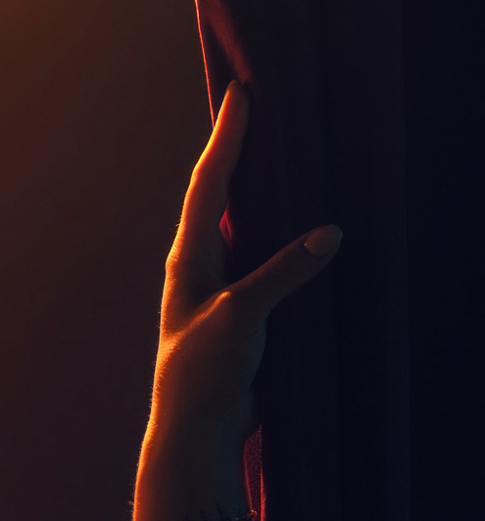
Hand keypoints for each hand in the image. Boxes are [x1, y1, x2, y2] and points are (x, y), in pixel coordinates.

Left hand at [151, 82, 342, 442]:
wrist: (200, 425)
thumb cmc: (204, 371)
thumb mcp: (244, 316)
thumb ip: (283, 273)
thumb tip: (331, 233)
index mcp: (190, 257)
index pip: (210, 185)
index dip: (227, 139)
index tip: (240, 95)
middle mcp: (203, 263)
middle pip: (224, 195)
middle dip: (242, 152)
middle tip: (260, 104)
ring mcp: (223, 284)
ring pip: (248, 225)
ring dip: (266, 191)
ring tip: (289, 149)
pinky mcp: (245, 308)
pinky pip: (268, 258)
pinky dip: (287, 234)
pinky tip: (310, 220)